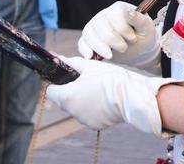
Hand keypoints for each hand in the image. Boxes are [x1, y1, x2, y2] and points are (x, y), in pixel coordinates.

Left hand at [46, 56, 182, 133]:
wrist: (132, 96)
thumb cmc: (111, 78)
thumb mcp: (90, 66)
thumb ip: (72, 63)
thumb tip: (59, 58)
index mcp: (67, 96)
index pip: (51, 91)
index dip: (57, 83)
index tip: (67, 77)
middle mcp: (72, 112)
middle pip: (64, 100)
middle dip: (71, 90)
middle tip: (86, 80)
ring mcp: (84, 120)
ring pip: (77, 108)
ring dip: (82, 100)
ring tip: (99, 89)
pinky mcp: (95, 124)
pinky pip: (89, 115)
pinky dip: (94, 108)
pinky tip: (105, 99)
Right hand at [78, 2, 159, 71]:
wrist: (139, 50)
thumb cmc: (143, 36)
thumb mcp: (147, 28)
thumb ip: (139, 20)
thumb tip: (130, 12)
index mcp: (119, 8)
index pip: (114, 15)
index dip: (123, 29)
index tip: (133, 39)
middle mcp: (104, 15)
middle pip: (100, 25)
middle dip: (112, 40)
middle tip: (124, 48)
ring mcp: (94, 26)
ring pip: (89, 33)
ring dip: (99, 46)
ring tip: (110, 56)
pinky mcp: (89, 39)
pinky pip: (82, 42)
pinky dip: (85, 50)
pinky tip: (91, 57)